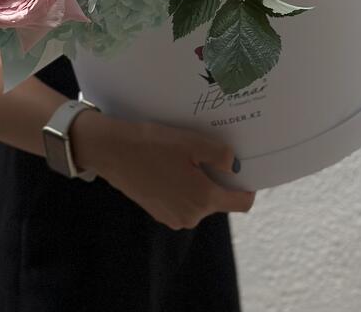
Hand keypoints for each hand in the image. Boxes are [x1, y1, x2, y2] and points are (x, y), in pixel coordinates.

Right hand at [69, 110, 255, 229]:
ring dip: (198, 182)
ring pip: (199, 200)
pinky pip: (182, 201)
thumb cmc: (153, 144)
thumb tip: (234, 166)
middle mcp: (191, 216)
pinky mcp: (159, 213)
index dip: (247, 187)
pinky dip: (182, 187)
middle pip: (218, 199)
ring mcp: (173, 218)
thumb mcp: (191, 142)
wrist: (113, 152)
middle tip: (205, 154)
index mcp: (204, 200)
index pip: (241, 203)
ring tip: (183, 158)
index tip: (243, 169)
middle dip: (216, 179)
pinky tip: (168, 166)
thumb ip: (220, 156)